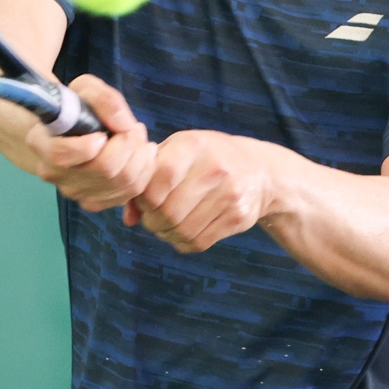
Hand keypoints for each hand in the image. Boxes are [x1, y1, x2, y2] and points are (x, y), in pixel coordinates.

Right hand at [18, 75, 154, 213]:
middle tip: (134, 128)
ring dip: (141, 157)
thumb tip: (124, 126)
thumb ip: (104, 99)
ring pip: (123, 183)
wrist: (70, 131)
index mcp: (42, 144)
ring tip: (138, 138)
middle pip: (104, 170)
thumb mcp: (85, 89)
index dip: (90, 144)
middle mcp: (54, 174)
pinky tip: (140, 155)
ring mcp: (74, 192)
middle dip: (129, 145)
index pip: (62, 155)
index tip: (102, 132)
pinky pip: (130, 193)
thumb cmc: (76, 107)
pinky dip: (144, 171)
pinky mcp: (93, 203)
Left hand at [135, 130, 280, 252]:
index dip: (144, 197)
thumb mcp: (178, 151)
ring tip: (165, 225)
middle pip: (168, 211)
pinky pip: (200, 242)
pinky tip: (181, 232)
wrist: (259, 170)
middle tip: (151, 218)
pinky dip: (183, 242)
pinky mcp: (238, 218)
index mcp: (193, 145)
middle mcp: (214, 169)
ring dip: (165, 234)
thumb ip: (148, 176)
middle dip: (152, 221)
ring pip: (182, 230)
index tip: (143, 200)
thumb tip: (128, 219)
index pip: (159, 178)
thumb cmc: (206, 158)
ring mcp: (229, 195)